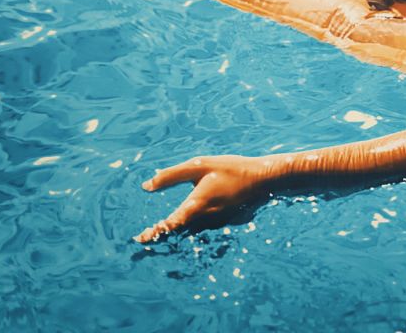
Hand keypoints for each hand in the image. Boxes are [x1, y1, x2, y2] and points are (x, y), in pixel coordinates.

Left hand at [136, 154, 273, 242]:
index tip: (139, 239)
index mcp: (195, 206)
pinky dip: (202, 221)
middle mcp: (205, 220)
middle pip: (180, 230)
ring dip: (184, 226)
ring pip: (196, 228)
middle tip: (152, 233)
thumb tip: (146, 186)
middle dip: (165, 232)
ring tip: (174, 223)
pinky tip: (207, 209)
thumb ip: (170, 176)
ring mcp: (218, 223)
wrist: (266, 179)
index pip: (168, 226)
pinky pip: (211, 224)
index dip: (153, 233)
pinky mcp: (229, 221)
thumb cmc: (232, 169)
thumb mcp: (199, 166)